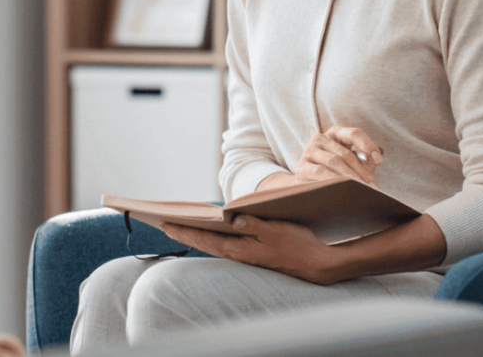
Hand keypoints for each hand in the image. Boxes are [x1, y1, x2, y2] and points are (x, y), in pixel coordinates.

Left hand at [161, 216, 338, 284]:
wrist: (318, 263)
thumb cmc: (297, 244)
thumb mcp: (274, 229)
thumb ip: (252, 224)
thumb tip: (231, 218)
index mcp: (240, 249)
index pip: (205, 240)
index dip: (184, 232)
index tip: (165, 225)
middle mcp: (239, 254)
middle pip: (205, 243)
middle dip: (184, 233)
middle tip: (164, 225)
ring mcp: (246, 255)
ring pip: (214, 244)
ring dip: (197, 236)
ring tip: (181, 227)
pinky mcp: (254, 254)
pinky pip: (226, 245)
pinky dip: (213, 237)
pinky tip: (210, 233)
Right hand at [295, 126, 382, 185]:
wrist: (311, 184)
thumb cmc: (338, 171)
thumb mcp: (356, 163)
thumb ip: (369, 158)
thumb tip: (377, 157)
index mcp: (335, 133)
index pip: (354, 133)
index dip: (368, 145)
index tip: (378, 159)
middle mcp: (320, 138)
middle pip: (346, 153)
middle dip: (361, 171)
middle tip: (372, 186)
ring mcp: (309, 151)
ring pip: (334, 162)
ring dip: (350, 177)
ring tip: (361, 189)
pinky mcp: (302, 166)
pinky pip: (320, 172)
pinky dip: (334, 180)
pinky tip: (343, 188)